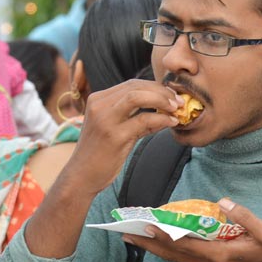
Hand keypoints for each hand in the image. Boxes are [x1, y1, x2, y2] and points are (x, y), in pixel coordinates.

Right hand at [62, 79, 182, 196]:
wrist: (81, 176)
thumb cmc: (99, 154)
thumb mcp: (114, 128)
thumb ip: (134, 117)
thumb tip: (164, 109)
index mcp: (97, 100)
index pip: (131, 84)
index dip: (154, 86)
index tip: (171, 95)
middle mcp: (98, 105)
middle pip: (136, 86)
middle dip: (162, 91)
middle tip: (179, 101)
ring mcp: (105, 120)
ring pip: (138, 97)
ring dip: (162, 99)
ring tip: (177, 108)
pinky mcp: (114, 136)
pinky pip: (143, 120)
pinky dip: (161, 118)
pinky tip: (171, 122)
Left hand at [121, 198, 261, 261]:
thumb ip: (245, 217)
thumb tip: (224, 201)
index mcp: (219, 255)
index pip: (185, 244)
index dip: (164, 235)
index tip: (147, 225)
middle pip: (172, 253)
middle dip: (148, 242)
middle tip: (126, 232)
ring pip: (174, 257)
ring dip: (152, 247)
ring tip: (133, 236)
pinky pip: (181, 257)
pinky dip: (165, 249)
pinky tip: (155, 241)